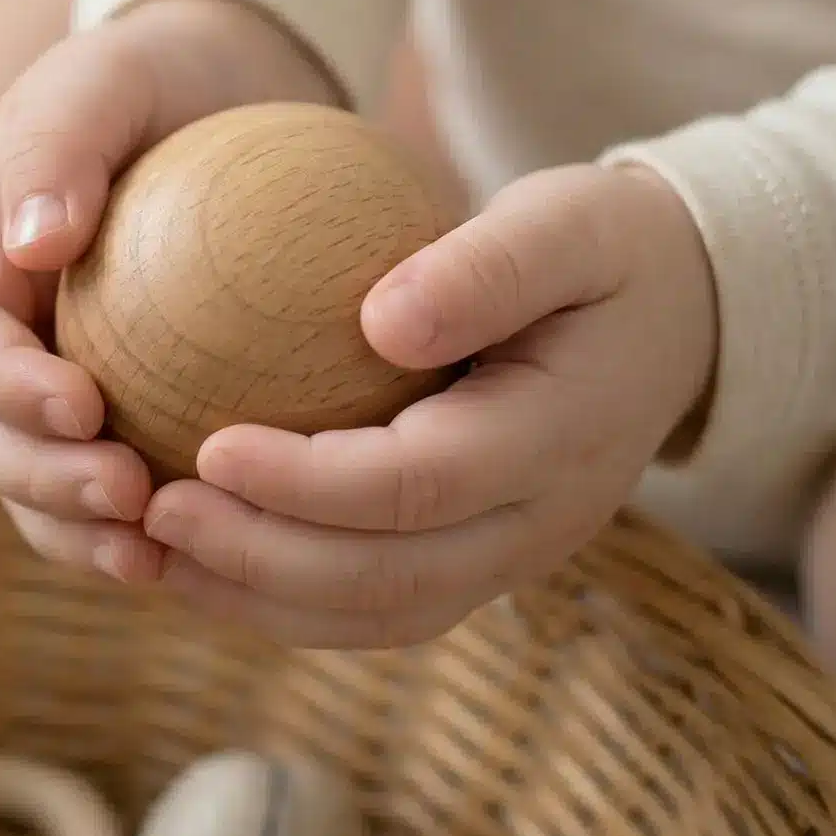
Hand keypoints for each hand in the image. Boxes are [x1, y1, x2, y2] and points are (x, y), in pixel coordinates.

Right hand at [0, 0, 338, 585]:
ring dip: (80, 532)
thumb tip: (29, 243)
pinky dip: (139, 533)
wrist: (218, 99)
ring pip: (36, 486)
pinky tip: (202, 555)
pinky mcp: (120, 422)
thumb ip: (57, 145)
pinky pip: (113, 494)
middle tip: (129, 497)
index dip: (4, 386)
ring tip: (154, 555)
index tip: (83, 405)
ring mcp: (52, 388)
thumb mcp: (104, 75)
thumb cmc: (155, 80)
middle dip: (42, 480)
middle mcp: (0, 340)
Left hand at [140, 162, 719, 647]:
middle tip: (153, 510)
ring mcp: (514, 557)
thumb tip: (380, 321)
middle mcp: (540, 524)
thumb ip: (488, 267)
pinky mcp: (482, 562)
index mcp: (556, 439)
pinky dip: (285, 602)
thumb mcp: (570, 220)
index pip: (416, 486)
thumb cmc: (608, 251)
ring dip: (257, 598)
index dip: (305, 482)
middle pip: (385, 577)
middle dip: (258, 557)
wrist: (683, 317)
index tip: (207, 443)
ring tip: (153, 551)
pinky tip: (205, 560)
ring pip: (374, 615)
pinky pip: (377, 608)